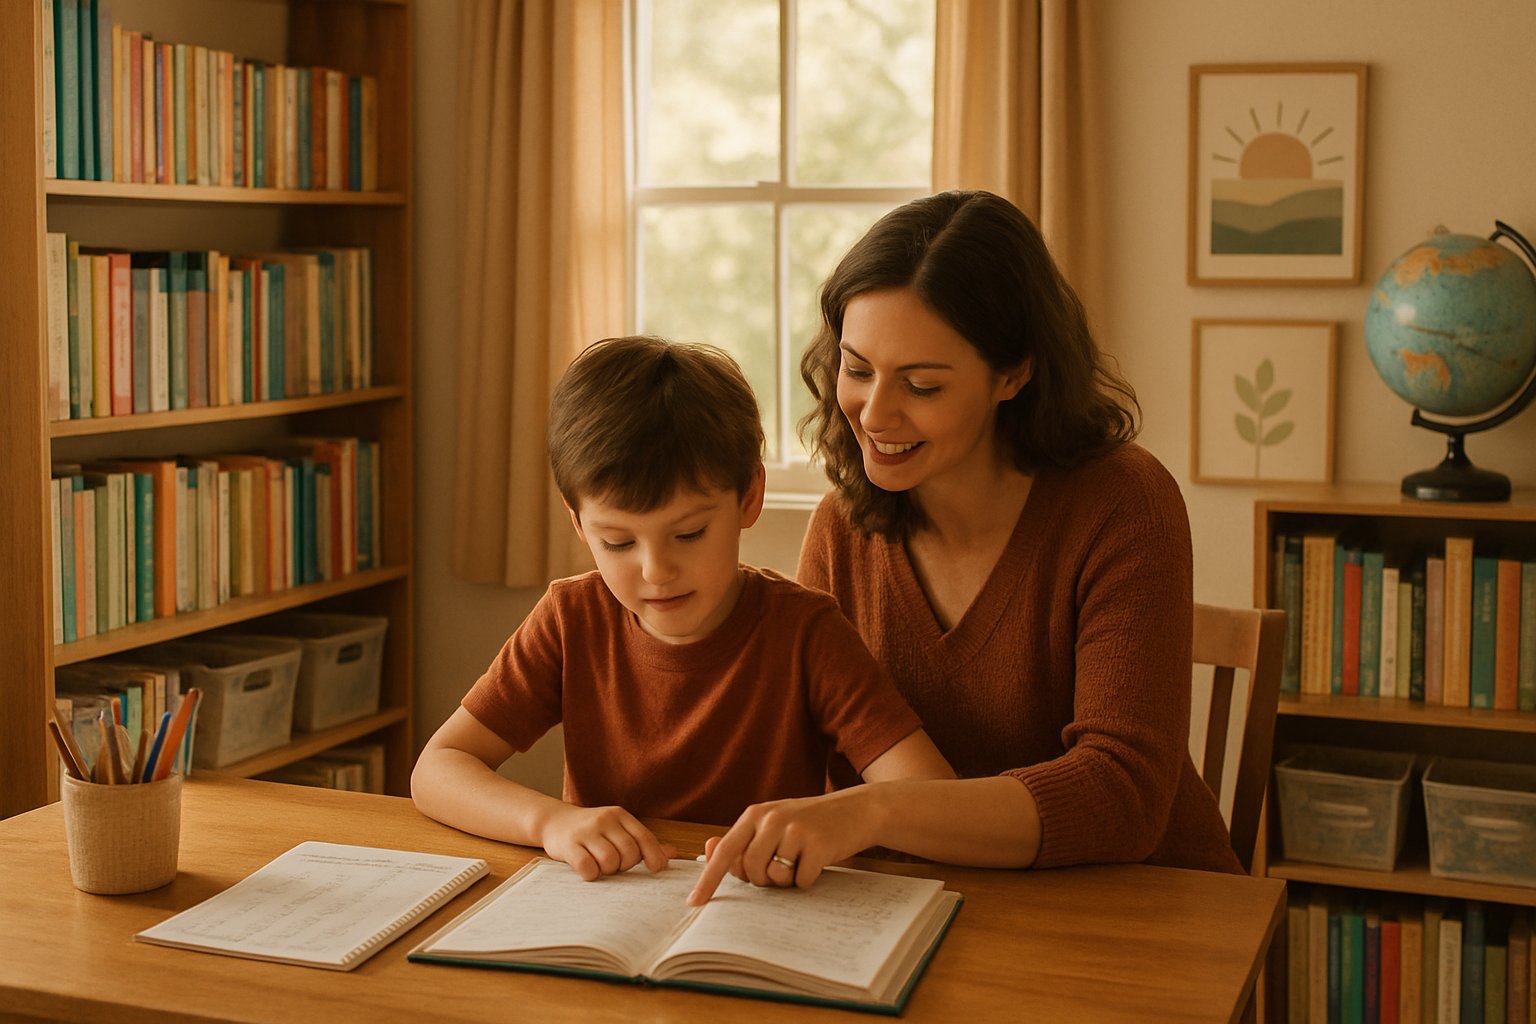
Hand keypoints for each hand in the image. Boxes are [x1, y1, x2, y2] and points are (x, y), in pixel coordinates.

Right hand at [540, 804, 674, 880]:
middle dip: (625, 866)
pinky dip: (591, 874)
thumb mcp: (617, 829)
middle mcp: (604, 820)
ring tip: (601, 866)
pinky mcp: (569, 845)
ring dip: (608, 871)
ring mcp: (586, 831)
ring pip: (610, 861)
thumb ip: (642, 841)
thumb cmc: (592, 830)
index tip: (656, 870)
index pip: (644, 837)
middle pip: (629, 852)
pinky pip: (588, 867)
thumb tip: (673, 854)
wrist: (554, 821)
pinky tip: (587, 870)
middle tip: (615, 865)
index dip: (654, 856)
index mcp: (620, 815)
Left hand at [687, 788, 880, 904]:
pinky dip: (808, 879)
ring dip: (785, 880)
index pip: (725, 851)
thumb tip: (708, 852)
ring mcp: (795, 830)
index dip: (708, 879)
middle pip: (750, 870)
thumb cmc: (809, 823)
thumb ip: (744, 841)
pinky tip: (817, 860)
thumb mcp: (773, 825)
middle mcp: (771, 818)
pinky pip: (801, 881)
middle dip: (763, 879)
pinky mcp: (818, 843)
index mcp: (755, 814)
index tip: (695, 902)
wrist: (856, 810)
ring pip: (774, 877)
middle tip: (782, 866)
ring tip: (799, 862)